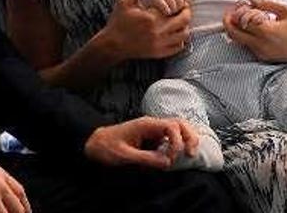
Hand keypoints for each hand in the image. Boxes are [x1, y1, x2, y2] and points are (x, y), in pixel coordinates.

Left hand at [84, 116, 198, 169]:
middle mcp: (152, 124)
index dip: (177, 142)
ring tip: (191, 153)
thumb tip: (168, 163)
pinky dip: (179, 143)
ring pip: (178, 127)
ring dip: (187, 138)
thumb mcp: (124, 156)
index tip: (172, 159)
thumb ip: (146, 158)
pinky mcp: (153, 137)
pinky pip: (171, 136)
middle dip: (189, 136)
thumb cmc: (106, 148)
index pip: (172, 126)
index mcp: (146, 124)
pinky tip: (179, 154)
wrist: (94, 143)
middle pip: (179, 123)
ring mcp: (153, 129)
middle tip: (192, 154)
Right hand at [102, 0, 190, 60]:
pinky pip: (178, 47)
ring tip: (179, 20)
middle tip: (183, 7)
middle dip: (186, 11)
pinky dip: (181, 39)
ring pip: (184, 35)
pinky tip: (175, 33)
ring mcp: (159, 45)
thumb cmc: (118, 21)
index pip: (176, 7)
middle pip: (184, 20)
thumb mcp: (124, 0)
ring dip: (185, 25)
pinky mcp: (159, 53)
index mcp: (151, 18)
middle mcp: (157, 32)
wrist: (112, 44)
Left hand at [223, 0, 286, 62]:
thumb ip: (265, 3)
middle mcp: (261, 45)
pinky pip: (246, 45)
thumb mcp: (286, 10)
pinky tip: (254, 28)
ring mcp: (260, 53)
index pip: (242, 20)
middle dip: (229, 21)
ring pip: (237, 40)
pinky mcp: (262, 58)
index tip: (243, 4)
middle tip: (231, 12)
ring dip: (236, 28)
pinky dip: (245, 36)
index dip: (239, 10)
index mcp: (267, 31)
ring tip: (245, 18)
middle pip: (233, 33)